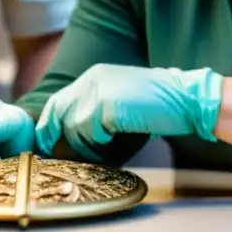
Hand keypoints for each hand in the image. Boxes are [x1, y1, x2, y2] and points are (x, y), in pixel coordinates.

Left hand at [34, 64, 223, 160]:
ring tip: (104, 147)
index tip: (46, 144)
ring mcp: (99, 91)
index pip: (58, 101)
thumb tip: (71, 135)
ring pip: (73, 126)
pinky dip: (98, 144)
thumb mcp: (120, 100)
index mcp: (94, 76)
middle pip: (57, 111)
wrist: (185, 98)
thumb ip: (96, 110)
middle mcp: (92, 80)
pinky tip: (114, 143)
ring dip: (85, 144)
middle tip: (61, 155)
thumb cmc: (157, 105)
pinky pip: (90, 133)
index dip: (50, 124)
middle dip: (56, 136)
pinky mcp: (108, 106)